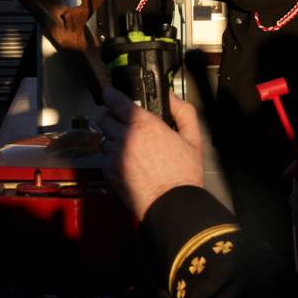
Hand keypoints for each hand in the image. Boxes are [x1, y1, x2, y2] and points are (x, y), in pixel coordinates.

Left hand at [99, 87, 203, 219]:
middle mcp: (125, 137)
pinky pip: (105, 158)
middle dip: (111, 117)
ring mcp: (114, 156)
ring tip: (128, 145)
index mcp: (145, 125)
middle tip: (122, 121)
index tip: (109, 93)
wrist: (172, 204)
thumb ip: (183, 112)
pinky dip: (112, 157)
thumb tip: (171, 97)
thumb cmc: (184, 173)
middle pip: (105, 119)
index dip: (111, 95)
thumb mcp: (193, 138)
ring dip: (112, 138)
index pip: (117, 102)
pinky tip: (127, 162)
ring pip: (104, 139)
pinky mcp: (110, 173)